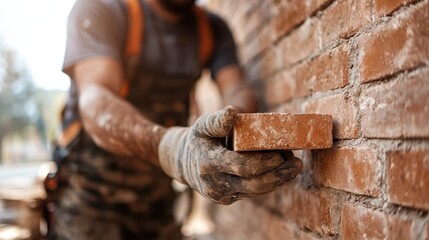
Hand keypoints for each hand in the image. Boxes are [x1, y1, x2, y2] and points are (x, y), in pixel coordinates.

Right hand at [158, 106, 302, 204]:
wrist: (183, 162)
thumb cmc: (198, 139)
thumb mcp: (202, 126)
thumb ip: (217, 121)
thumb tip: (232, 112)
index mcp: (209, 163)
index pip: (241, 166)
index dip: (263, 163)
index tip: (280, 154)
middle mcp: (214, 184)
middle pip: (253, 184)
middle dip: (278, 175)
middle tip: (297, 163)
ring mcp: (221, 195)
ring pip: (255, 191)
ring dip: (278, 180)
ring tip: (294, 167)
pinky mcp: (227, 199)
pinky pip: (252, 193)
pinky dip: (269, 184)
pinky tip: (282, 174)